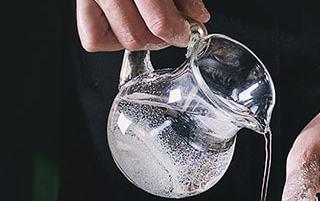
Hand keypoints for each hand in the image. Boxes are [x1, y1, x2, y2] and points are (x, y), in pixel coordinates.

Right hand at [76, 0, 209, 51]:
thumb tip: (197, 18)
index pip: (159, 22)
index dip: (178, 33)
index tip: (189, 32)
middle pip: (136, 37)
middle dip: (160, 39)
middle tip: (173, 29)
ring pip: (119, 40)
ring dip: (142, 39)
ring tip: (153, 24)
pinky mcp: (83, 0)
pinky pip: (93, 38)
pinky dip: (112, 38)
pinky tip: (129, 22)